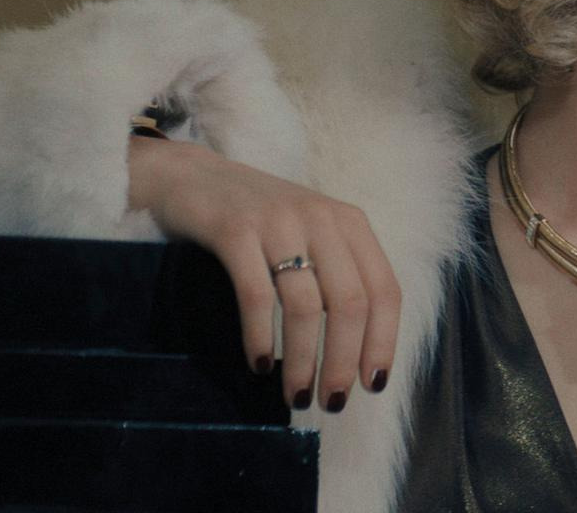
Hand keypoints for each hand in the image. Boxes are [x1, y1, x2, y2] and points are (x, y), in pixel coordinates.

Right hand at [128, 136, 399, 411]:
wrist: (191, 176)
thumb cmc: (259, 218)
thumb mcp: (311, 235)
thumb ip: (338, 275)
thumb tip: (357, 354)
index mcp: (350, 223)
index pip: (385, 290)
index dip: (383, 342)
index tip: (373, 385)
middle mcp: (321, 218)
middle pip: (350, 303)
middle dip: (344, 361)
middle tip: (332, 402)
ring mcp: (278, 222)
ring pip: (305, 305)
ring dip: (304, 359)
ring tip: (296, 394)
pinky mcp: (234, 229)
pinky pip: (257, 295)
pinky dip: (261, 336)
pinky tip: (259, 363)